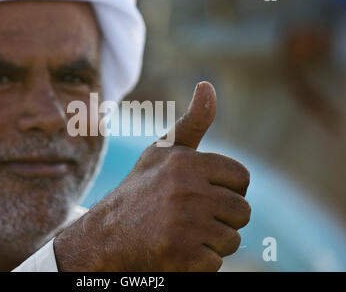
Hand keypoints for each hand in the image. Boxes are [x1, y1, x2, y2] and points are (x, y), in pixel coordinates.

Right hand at [54, 82, 250, 270]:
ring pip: (231, 239)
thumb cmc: (140, 189)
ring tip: (181, 232)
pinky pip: (215, 263)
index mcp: (186, 163)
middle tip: (189, 216)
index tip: (203, 192)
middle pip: (241, 211)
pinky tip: (175, 250)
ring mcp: (184, 225)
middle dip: (221, 217)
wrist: (105, 234)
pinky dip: (199, 261)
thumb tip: (208, 84)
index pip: (242, 178)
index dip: (227, 188)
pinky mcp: (181, 256)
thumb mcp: (162, 151)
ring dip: (211, 241)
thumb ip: (192, 121)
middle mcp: (187, 191)